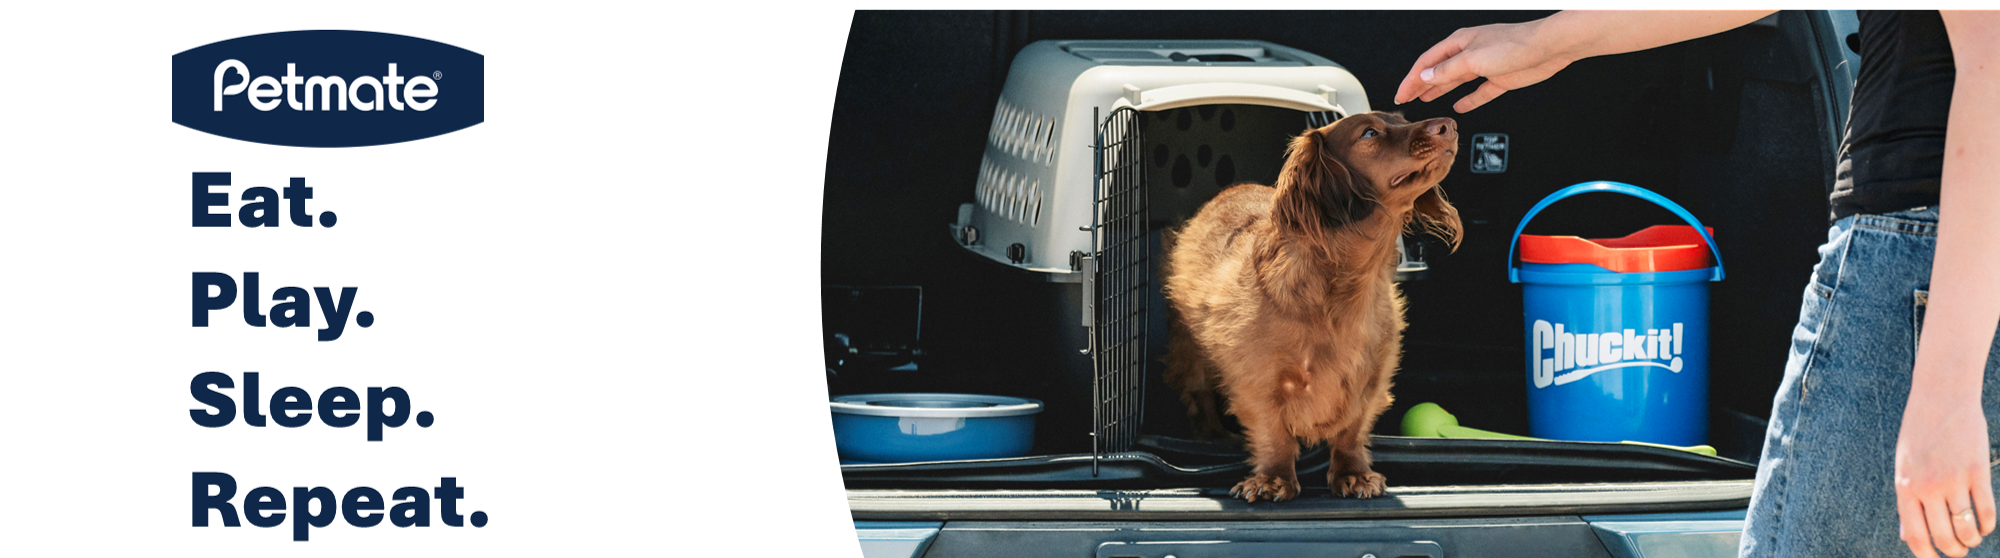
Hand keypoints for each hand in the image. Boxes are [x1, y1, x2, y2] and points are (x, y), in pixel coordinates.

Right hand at [1393, 20, 1576, 112]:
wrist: (1549, 47)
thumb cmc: (1513, 45)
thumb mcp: (1473, 59)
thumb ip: (1447, 70)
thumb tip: (1424, 76)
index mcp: (1460, 42)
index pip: (1427, 62)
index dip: (1411, 79)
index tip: (1401, 94)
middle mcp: (1470, 53)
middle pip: (1439, 70)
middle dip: (1421, 84)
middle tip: (1406, 99)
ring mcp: (1485, 66)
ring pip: (1456, 81)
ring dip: (1440, 90)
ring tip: (1425, 100)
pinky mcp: (1500, 79)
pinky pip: (1479, 92)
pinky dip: (1469, 100)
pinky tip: (1460, 107)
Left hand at [1896, 390, 1996, 557]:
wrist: (1941, 399)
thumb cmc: (1920, 435)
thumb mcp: (1904, 467)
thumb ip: (1908, 501)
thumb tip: (1907, 535)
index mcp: (1905, 487)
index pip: (1914, 535)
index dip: (1926, 555)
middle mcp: (1927, 487)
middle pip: (1943, 536)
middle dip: (1953, 551)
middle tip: (1959, 551)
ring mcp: (1953, 480)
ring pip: (1966, 527)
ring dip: (1971, 540)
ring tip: (1971, 539)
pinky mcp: (1977, 471)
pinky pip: (1985, 510)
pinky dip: (1987, 525)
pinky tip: (1985, 526)